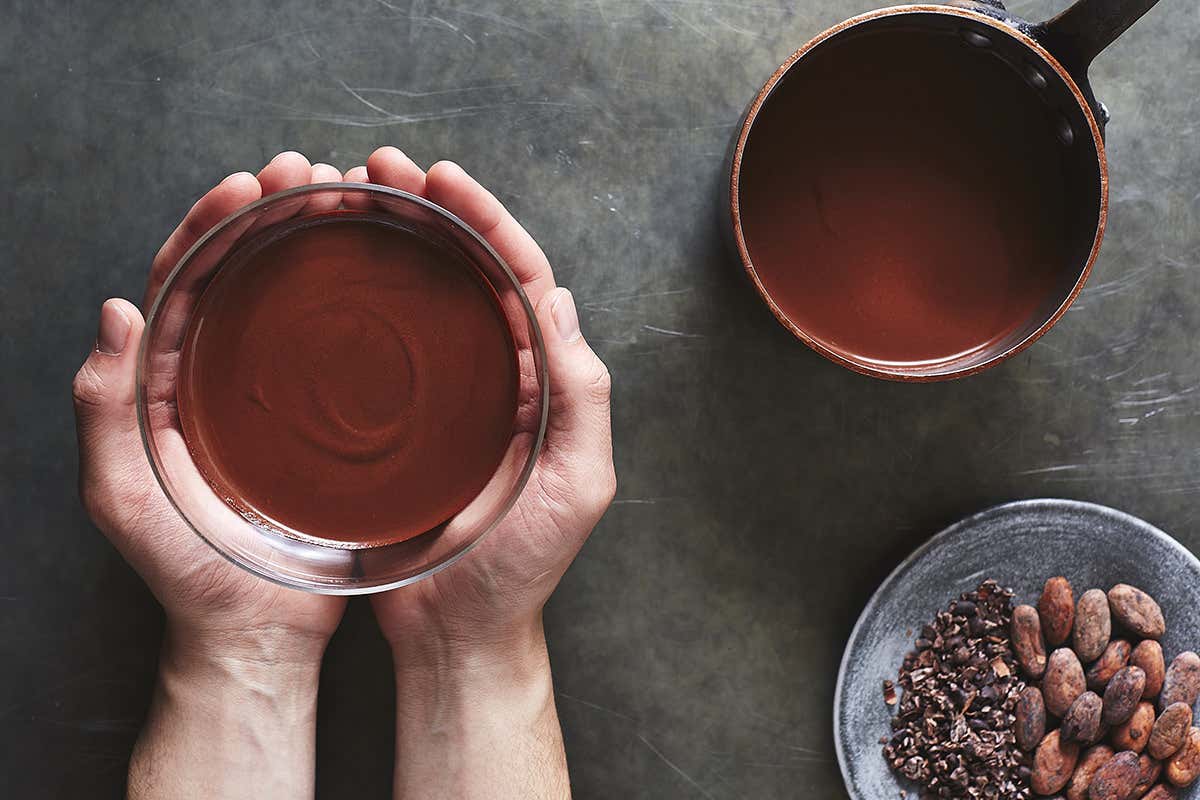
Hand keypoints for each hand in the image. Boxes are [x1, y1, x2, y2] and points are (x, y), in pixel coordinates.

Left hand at [72, 152, 346, 798]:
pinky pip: (338, 348)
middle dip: (270, 213)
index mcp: (163, 381)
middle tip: (313, 174)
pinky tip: (386, 275)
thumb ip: (103, 407)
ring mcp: (274, 396)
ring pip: (291, 299)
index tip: (252, 184)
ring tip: (350, 200)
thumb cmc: (190, 575)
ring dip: (314, 243)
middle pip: (240, 273)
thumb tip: (118, 308)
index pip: (184, 279)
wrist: (255, 633)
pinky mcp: (324, 422)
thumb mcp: (124, 496)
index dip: (212, 223)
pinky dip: (355, 303)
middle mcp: (217, 375)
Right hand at [352, 147, 614, 798]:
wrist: (459, 634)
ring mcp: (451, 397)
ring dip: (395, 243)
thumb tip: (560, 300)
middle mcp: (505, 377)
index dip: (485, 220)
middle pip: (472, 272)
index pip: (522, 278)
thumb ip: (581, 396)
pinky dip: (364, 302)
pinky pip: (384, 348)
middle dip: (434, 214)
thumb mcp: (576, 484)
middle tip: (378, 171)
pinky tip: (329, 274)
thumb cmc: (520, 570)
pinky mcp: (402, 424)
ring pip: (427, 300)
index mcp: (548, 381)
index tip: (438, 179)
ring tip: (346, 200)